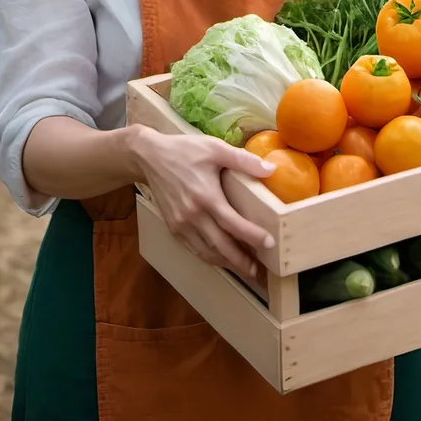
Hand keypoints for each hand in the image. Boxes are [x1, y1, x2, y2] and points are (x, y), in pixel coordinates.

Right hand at [136, 129, 275, 279]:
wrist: (149, 157)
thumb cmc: (185, 150)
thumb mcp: (215, 148)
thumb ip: (243, 160)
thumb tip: (270, 169)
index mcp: (206, 197)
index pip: (232, 223)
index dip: (251, 236)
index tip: (269, 244)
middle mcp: (192, 215)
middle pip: (220, 246)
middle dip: (240, 261)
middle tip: (258, 271)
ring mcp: (181, 224)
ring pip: (206, 251)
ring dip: (226, 263)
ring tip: (244, 269)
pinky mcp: (173, 226)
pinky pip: (193, 248)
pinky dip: (209, 256)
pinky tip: (221, 258)